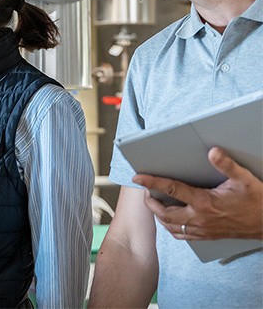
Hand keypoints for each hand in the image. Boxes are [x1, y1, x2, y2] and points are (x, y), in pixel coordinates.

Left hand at [133, 147, 262, 240]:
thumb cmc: (257, 202)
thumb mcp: (244, 179)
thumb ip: (226, 164)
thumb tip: (212, 151)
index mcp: (205, 202)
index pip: (172, 189)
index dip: (152, 182)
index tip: (138, 177)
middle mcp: (200, 218)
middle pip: (165, 214)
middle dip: (151, 203)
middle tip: (145, 191)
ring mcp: (204, 230)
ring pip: (172, 228)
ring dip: (160, 216)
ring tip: (154, 204)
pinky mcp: (208, 237)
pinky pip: (184, 236)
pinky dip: (172, 228)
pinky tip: (171, 221)